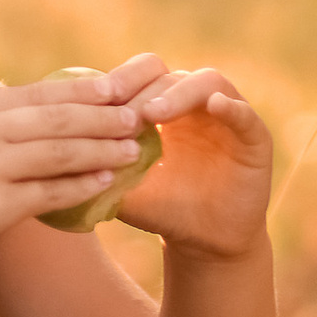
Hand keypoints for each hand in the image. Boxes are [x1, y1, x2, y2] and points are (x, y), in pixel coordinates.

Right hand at [0, 68, 152, 288]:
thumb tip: (30, 126)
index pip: (35, 94)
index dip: (80, 91)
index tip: (116, 89)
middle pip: (55, 117)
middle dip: (103, 115)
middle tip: (140, 114)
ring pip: (58, 151)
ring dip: (102, 148)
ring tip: (134, 148)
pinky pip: (47, 192)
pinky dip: (81, 185)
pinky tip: (106, 184)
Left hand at [111, 59, 273, 261]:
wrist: (204, 242)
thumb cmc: (162, 209)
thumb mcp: (125, 188)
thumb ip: (100, 168)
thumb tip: (61, 155)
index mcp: (161, 106)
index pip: (141, 75)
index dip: (120, 81)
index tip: (94, 100)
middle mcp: (193, 103)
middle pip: (168, 74)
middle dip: (141, 87)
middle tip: (119, 107)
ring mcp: (226, 116)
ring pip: (205, 82)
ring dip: (177, 93)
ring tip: (152, 114)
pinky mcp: (255, 138)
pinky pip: (246, 115)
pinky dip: (232, 108)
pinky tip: (216, 107)